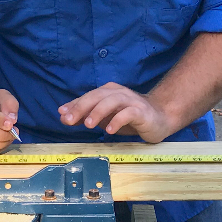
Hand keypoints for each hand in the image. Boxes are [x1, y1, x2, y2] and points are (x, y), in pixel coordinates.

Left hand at [59, 82, 175, 142]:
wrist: (160, 117)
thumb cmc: (130, 117)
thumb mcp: (105, 117)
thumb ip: (86, 116)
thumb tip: (64, 116)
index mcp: (108, 92)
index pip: (88, 96)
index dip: (74, 105)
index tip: (61, 115)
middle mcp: (118, 93)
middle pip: (97, 96)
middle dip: (82, 107)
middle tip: (69, 120)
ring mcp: (131, 101)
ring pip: (112, 101)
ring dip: (98, 112)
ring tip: (88, 124)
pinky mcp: (141, 111)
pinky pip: (128, 113)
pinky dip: (117, 120)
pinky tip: (109, 130)